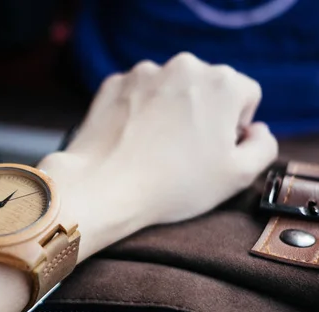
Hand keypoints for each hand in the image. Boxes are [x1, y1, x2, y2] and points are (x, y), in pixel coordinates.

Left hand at [38, 52, 277, 259]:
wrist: (104, 187)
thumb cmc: (173, 185)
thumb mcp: (238, 176)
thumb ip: (264, 146)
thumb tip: (256, 130)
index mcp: (224, 82)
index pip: (244, 97)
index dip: (233, 127)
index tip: (213, 150)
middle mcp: (185, 66)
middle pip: (206, 88)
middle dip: (201, 114)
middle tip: (184, 152)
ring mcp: (145, 72)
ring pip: (169, 89)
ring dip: (169, 110)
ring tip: (155, 148)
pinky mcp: (114, 83)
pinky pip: (137, 93)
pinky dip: (138, 111)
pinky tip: (132, 140)